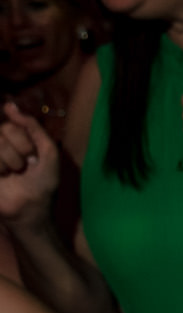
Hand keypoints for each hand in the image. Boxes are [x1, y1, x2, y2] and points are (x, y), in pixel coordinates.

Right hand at [0, 106, 60, 226]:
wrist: (31, 208)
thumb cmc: (43, 182)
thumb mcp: (48, 151)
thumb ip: (32, 126)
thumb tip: (8, 105)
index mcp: (16, 137)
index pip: (11, 125)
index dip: (25, 143)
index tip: (34, 159)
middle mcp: (1, 143)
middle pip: (2, 131)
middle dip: (18, 153)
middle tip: (23, 168)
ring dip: (8, 163)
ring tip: (13, 175)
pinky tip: (2, 177)